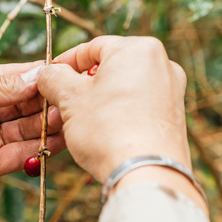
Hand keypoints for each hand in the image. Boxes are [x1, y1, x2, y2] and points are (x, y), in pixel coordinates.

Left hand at [0, 62, 64, 221]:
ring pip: (26, 129)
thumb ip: (1, 86)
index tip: (68, 72)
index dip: (40, 76)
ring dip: (48, 124)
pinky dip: (40, 148)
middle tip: (74, 99)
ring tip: (72, 118)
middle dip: (48, 101)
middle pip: (24, 104)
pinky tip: (59, 141)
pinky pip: (20, 154)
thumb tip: (38, 73)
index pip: (15, 78)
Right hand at [37, 36, 200, 207]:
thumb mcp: (69, 98)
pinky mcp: (174, 115)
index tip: (49, 77)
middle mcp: (161, 63)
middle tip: (62, 101)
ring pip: (124, 87)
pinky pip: (139, 105)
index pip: (92, 47)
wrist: (147, 173)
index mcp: (137, 48)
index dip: (65, 62)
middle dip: (83, 83)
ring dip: (100, 99)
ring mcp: (172, 90)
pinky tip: (105, 132)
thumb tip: (46, 73)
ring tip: (81, 120)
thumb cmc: (107, 129)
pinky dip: (119, 112)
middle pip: (110, 67)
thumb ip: (53, 77)